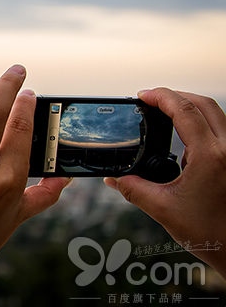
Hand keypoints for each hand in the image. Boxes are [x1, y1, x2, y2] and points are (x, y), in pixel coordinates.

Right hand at [105, 88, 225, 277]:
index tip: (142, 96)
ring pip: (214, 114)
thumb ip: (133, 189)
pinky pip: (219, 129)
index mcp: (210, 157)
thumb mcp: (163, 209)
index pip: (184, 111)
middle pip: (203, 103)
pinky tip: (182, 136)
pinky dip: (199, 122)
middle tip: (150, 100)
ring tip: (163, 112)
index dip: (160, 97)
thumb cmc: (211, 233)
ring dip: (188, 107)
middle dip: (174, 96)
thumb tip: (113, 179)